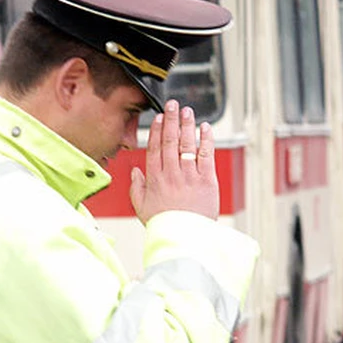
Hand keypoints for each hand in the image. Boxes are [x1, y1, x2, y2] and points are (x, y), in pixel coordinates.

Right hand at [130, 100, 218, 223]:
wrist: (186, 238)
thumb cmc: (165, 225)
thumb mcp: (141, 208)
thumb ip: (136, 188)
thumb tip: (135, 172)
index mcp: (155, 179)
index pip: (154, 148)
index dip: (156, 130)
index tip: (159, 117)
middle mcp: (172, 174)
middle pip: (170, 140)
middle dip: (171, 120)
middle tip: (173, 105)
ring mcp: (189, 175)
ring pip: (187, 144)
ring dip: (187, 125)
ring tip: (187, 111)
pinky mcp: (207, 180)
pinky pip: (206, 154)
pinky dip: (206, 139)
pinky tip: (205, 128)